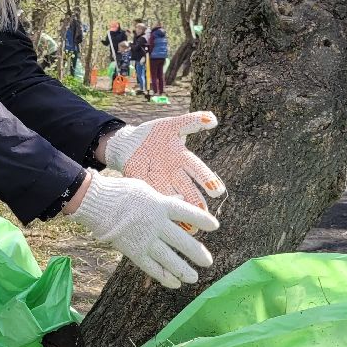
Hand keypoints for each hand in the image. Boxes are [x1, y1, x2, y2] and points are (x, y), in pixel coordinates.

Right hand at [67, 173, 217, 288]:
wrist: (95, 202)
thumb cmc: (121, 192)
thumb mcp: (146, 190)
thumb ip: (164, 199)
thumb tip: (180, 200)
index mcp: (160, 205)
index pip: (186, 213)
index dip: (201, 220)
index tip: (215, 226)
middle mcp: (155, 223)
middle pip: (181, 240)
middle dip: (196, 252)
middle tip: (208, 262)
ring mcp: (144, 239)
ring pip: (168, 258)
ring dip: (183, 269)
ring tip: (193, 277)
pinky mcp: (133, 251)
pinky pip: (151, 266)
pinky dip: (163, 275)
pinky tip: (174, 283)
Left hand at [102, 112, 225, 209]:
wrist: (130, 143)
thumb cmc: (154, 134)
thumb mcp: (171, 125)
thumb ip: (191, 121)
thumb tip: (212, 119)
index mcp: (182, 158)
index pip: (197, 169)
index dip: (207, 179)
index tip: (217, 191)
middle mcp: (174, 173)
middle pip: (188, 189)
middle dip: (196, 202)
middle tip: (205, 215)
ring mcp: (159, 181)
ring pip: (173, 198)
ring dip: (181, 211)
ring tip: (190, 227)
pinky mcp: (143, 185)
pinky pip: (153, 197)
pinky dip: (160, 208)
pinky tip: (166, 220)